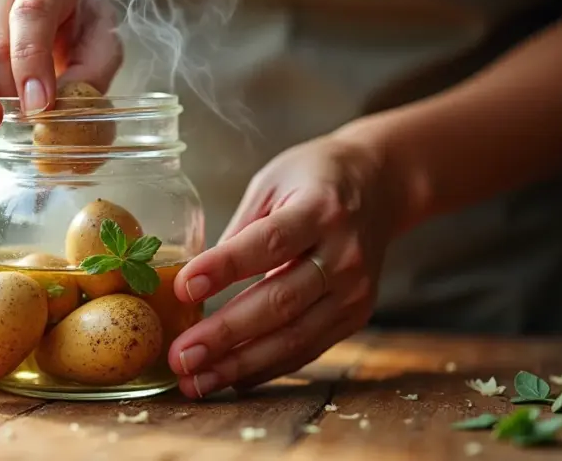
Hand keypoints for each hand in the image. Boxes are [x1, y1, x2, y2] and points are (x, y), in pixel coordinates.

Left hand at [167, 135, 398, 397]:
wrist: (380, 185)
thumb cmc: (313, 179)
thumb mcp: (272, 182)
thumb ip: (239, 229)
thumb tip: (194, 282)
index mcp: (319, 209)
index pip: (268, 243)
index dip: (224, 268)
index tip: (183, 288)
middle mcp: (343, 254)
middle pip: (280, 301)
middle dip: (226, 334)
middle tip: (180, 356)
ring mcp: (354, 290)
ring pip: (294, 337)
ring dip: (240, 365)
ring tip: (196, 381)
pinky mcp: (355, 315)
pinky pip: (306, 349)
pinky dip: (266, 368)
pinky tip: (230, 379)